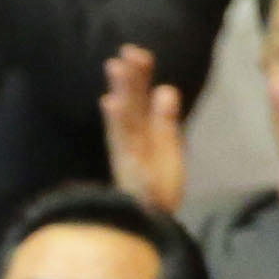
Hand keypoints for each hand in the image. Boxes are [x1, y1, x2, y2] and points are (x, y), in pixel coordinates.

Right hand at [103, 44, 188, 215]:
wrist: (151, 226)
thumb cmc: (157, 190)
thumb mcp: (167, 149)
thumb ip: (165, 121)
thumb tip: (166, 88)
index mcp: (141, 134)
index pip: (139, 100)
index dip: (138, 77)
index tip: (137, 52)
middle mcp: (130, 141)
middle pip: (130, 104)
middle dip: (128, 78)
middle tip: (126, 51)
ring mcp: (128, 155)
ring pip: (124, 118)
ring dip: (120, 91)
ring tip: (116, 67)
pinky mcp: (130, 170)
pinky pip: (123, 143)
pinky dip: (116, 122)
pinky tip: (110, 103)